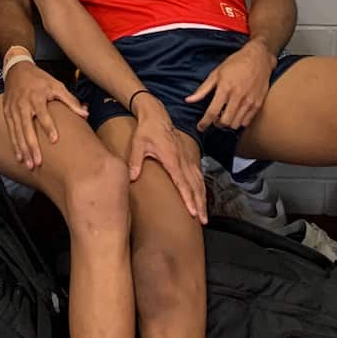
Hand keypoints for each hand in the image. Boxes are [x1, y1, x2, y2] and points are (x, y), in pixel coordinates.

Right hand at [1, 62, 86, 168]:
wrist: (16, 70)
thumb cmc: (40, 79)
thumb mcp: (56, 85)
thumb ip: (70, 100)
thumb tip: (85, 114)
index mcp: (36, 96)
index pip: (43, 114)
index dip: (48, 127)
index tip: (54, 140)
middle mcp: (23, 104)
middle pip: (27, 128)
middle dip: (32, 146)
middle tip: (38, 162)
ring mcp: (13, 110)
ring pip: (17, 133)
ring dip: (23, 150)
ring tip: (29, 165)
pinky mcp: (7, 113)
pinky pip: (10, 132)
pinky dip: (14, 145)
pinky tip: (19, 157)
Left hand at [127, 95, 207, 222]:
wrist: (157, 116)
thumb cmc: (146, 132)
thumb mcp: (137, 144)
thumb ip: (135, 161)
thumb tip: (132, 178)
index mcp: (172, 158)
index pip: (182, 182)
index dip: (188, 198)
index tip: (193, 212)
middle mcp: (183, 160)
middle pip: (195, 186)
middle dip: (200, 204)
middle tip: (203, 220)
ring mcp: (188, 159)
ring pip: (199, 182)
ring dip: (203, 199)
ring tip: (204, 216)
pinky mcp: (189, 158)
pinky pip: (198, 176)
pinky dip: (202, 189)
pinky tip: (203, 198)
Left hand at [186, 39, 276, 131]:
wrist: (259, 57)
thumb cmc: (235, 63)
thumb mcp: (216, 73)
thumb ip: (203, 89)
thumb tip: (188, 100)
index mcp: (225, 89)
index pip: (212, 112)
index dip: (204, 123)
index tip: (200, 127)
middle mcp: (238, 96)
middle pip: (224, 122)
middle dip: (217, 124)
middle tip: (215, 119)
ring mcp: (250, 101)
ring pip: (236, 124)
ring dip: (228, 123)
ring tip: (225, 115)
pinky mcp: (258, 103)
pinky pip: (247, 121)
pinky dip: (239, 121)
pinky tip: (236, 114)